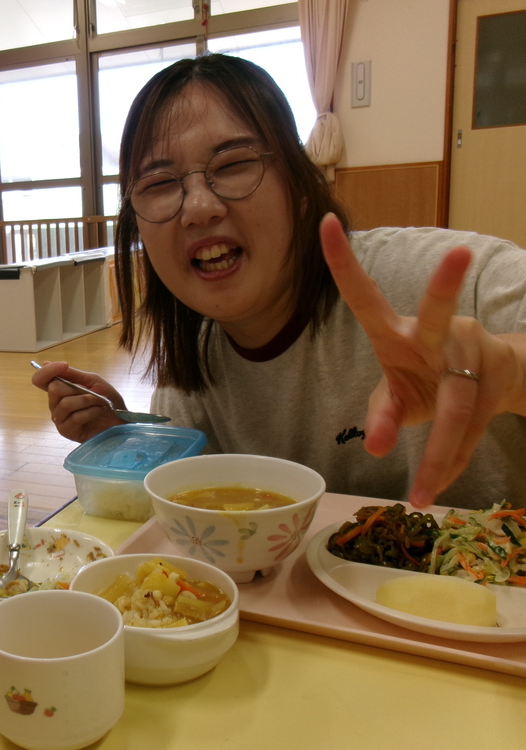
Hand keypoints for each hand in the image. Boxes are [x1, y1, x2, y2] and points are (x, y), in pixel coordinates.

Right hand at [32, 360, 124, 442]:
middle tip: (93, 393)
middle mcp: (55, 404)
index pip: (40, 380)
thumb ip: (71, 374)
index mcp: (59, 390)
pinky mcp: (66, 431)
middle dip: (78, 388)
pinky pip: (75, 417)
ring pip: (66, 403)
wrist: (120, 420)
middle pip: (54, 388)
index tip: (64, 365)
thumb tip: (45, 363)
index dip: (47, 371)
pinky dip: (91, 412)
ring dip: (88, 400)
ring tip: (100, 403)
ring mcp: (59, 418)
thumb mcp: (92, 381)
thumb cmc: (107, 400)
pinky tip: (98, 412)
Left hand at [319, 213, 522, 506]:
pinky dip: (451, 462)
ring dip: (440, 454)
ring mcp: (473, 351)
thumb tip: (377, 447)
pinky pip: (473, 427)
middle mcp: (436, 332)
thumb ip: (382, 416)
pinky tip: (435, 487)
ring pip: (458, 403)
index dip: (343, 262)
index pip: (363, 296)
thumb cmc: (428, 382)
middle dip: (447, 284)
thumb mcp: (397, 397)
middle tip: (459, 253)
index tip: (325, 222)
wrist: (495, 386)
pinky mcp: (499, 378)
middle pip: (439, 310)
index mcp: (396, 333)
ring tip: (420, 492)